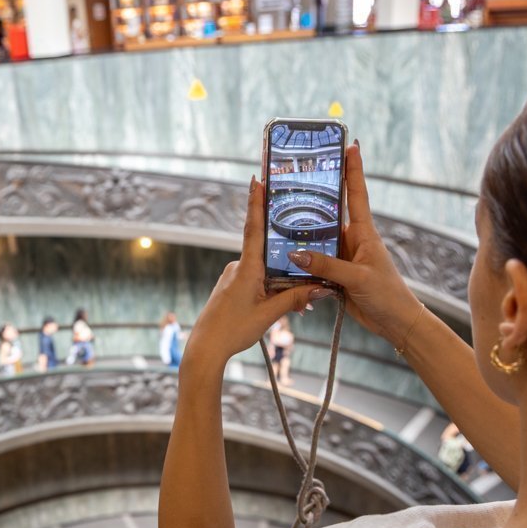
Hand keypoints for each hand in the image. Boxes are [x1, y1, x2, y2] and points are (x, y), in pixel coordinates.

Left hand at [183, 177, 330, 368]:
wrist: (205, 348)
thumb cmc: (232, 331)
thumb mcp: (269, 315)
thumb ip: (295, 299)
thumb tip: (322, 288)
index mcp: (246, 268)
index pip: (254, 228)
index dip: (256, 203)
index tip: (257, 179)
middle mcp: (237, 267)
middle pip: (269, 255)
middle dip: (289, 264)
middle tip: (308, 275)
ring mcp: (232, 277)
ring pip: (264, 272)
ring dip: (281, 284)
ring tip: (298, 305)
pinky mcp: (230, 287)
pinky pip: (256, 281)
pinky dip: (269, 290)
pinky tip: (278, 307)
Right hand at [286, 143, 423, 346]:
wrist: (395, 322)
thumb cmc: (387, 294)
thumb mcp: (357, 277)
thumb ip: (326, 266)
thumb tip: (295, 254)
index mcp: (364, 233)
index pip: (357, 194)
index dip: (353, 169)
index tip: (350, 145)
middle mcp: (351, 240)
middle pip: (329, 214)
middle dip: (313, 197)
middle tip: (294, 179)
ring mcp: (342, 257)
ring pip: (316, 240)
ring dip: (300, 234)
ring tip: (277, 218)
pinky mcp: (334, 275)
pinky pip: (313, 263)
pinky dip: (300, 261)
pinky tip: (283, 256)